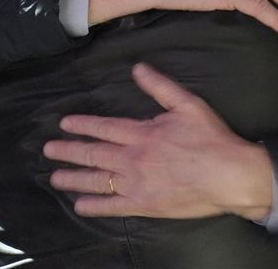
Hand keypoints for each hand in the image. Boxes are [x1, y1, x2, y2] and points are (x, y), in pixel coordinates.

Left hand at [44, 63, 273, 219]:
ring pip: (98, 180)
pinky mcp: (145, 205)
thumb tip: (138, 69)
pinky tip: (80, 206)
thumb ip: (160, 87)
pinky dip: (95, 207)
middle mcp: (133, 158)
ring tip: (55, 178)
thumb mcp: (187, 104)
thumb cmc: (211, 138)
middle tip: (48, 150)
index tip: (64, 124)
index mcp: (142, 132)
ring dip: (75, 178)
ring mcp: (136, 184)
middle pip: (94, 154)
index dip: (82, 125)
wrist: (229, 175)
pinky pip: (113, 207)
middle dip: (69, 151)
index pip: (104, 127)